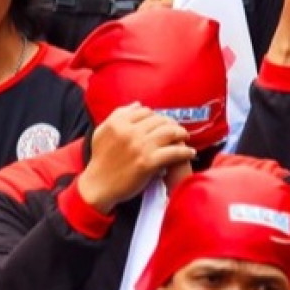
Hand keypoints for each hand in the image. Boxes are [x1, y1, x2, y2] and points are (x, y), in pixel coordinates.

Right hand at [76, 104, 194, 214]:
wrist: (99, 185)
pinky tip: (191, 153)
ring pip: (169, 133)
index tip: (162, 123)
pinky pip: (174, 152)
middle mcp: (130, 132)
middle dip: (171, 123)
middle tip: (177, 130)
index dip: (156, 116)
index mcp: (118, 122)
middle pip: (160, 120)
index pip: (146, 111)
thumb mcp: (102, 131)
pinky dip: (185, 152)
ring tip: (185, 138)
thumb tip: (138, 104)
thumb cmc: (100, 159)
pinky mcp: (149, 162)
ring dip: (181, 134)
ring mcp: (140, 147)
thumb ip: (118, 115)